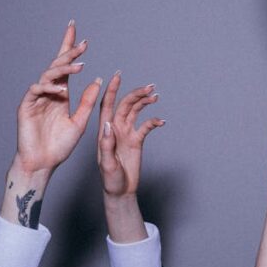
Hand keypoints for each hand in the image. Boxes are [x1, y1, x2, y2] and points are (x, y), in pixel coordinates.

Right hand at [14, 21, 100, 174]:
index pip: (66, 67)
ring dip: (64, 69)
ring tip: (80, 65)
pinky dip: (49, 87)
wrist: (43, 164)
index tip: (81, 36)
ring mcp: (36, 98)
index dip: (71, 50)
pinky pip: (36, 90)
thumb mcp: (80, 122)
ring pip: (48, 75)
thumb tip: (98, 80)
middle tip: (84, 43)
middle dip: (69, 52)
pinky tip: (61, 89)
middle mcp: (48, 93)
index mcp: (61, 94)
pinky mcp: (26, 107)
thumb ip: (88, 102)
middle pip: (57, 66)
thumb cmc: (60, 146)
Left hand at [97, 72, 163, 198]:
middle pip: (125, 105)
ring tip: (155, 95)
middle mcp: (115, 128)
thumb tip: (108, 124)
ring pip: (135, 112)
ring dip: (144, 102)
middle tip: (149, 87)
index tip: (118, 75)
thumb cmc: (109, 180)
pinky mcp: (136, 140)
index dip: (112, 89)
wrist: (120, 191)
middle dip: (135, 93)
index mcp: (105, 131)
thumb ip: (106, 144)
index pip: (107, 105)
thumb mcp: (106, 164)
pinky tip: (161, 121)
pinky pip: (146, 126)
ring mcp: (126, 133)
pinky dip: (153, 121)